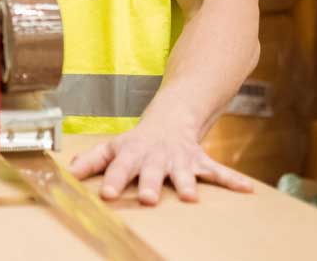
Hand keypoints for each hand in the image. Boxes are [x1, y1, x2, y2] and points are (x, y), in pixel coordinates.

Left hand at [68, 106, 252, 204]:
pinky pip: (218, 172)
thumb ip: (91, 160)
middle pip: (152, 172)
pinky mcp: (200, 162)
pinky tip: (247, 190)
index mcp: (132, 154)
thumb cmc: (137, 141)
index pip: (119, 167)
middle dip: (150, 184)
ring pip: (184, 172)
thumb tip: (68, 172)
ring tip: (191, 197)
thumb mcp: (113, 147)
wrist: (171, 118)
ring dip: (187, 183)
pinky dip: (233, 181)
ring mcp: (180, 159)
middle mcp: (156, 157)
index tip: (109, 194)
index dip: (114, 180)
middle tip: (148, 198)